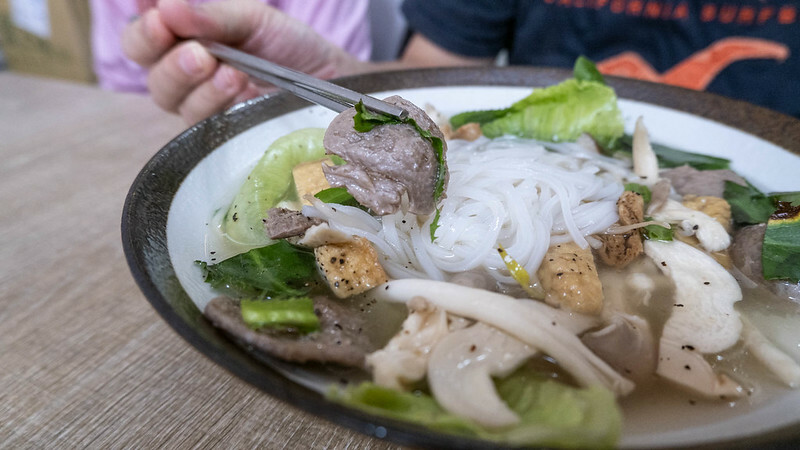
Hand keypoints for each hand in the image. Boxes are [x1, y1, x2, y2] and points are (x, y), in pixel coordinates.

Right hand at [122, 0, 365, 122]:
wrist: (328, 80)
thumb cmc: (288, 45)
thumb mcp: (254, 19)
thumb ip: (212, 14)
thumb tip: (166, 7)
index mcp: (183, 36)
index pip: (141, 35)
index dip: (144, 31)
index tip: (161, 20)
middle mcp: (183, 71)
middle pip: (148, 69)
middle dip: (167, 58)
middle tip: (199, 53)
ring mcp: (201, 103)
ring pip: (172, 100)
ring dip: (197, 84)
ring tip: (231, 71)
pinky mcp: (220, 130)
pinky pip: (200, 124)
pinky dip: (216, 103)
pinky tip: (239, 87)